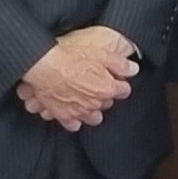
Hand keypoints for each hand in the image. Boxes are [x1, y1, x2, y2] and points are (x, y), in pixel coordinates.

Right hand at [16, 29, 136, 129]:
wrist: (44, 65)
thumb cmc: (70, 57)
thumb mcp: (102, 54)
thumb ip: (121, 64)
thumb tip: (133, 69)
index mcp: (107, 88)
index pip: (124, 90)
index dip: (120, 84)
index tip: (116, 81)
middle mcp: (95, 102)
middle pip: (108, 104)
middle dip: (105, 97)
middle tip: (98, 88)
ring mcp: (79, 111)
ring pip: (93, 118)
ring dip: (92, 111)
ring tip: (87, 102)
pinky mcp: (63, 115)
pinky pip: (73, 125)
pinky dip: (74, 120)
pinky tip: (72, 111)